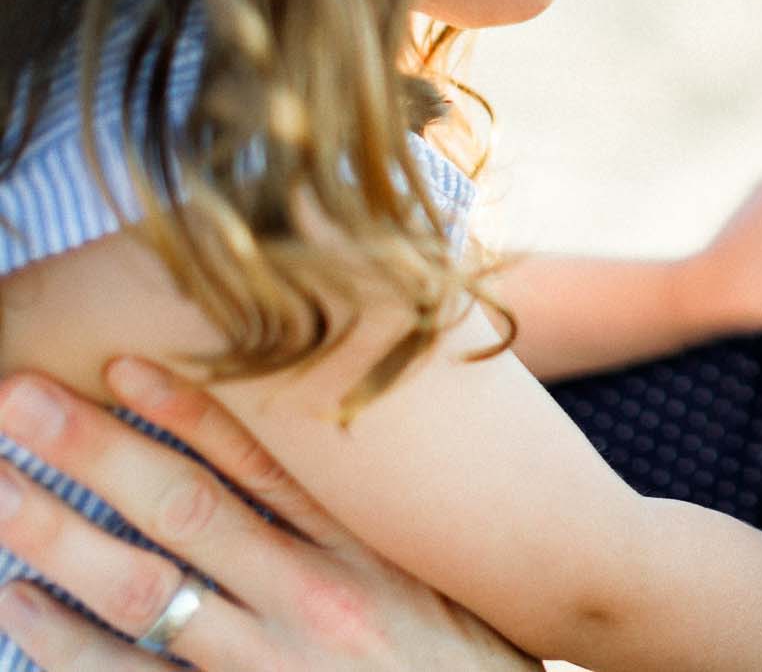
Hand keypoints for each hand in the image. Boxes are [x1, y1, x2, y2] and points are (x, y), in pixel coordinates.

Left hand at [0, 360, 535, 670]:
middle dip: (93, 450)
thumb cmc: (475, 664)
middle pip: (183, 511)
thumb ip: (388, 521)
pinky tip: (18, 605)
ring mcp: (267, 665)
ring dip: (56, 537)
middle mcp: (313, 600)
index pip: (264, 462)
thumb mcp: (448, 577)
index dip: (188, 408)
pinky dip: (66, 644)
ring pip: (143, 592)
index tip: (121, 361)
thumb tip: (329, 451)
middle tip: (16, 399)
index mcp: (367, 552)